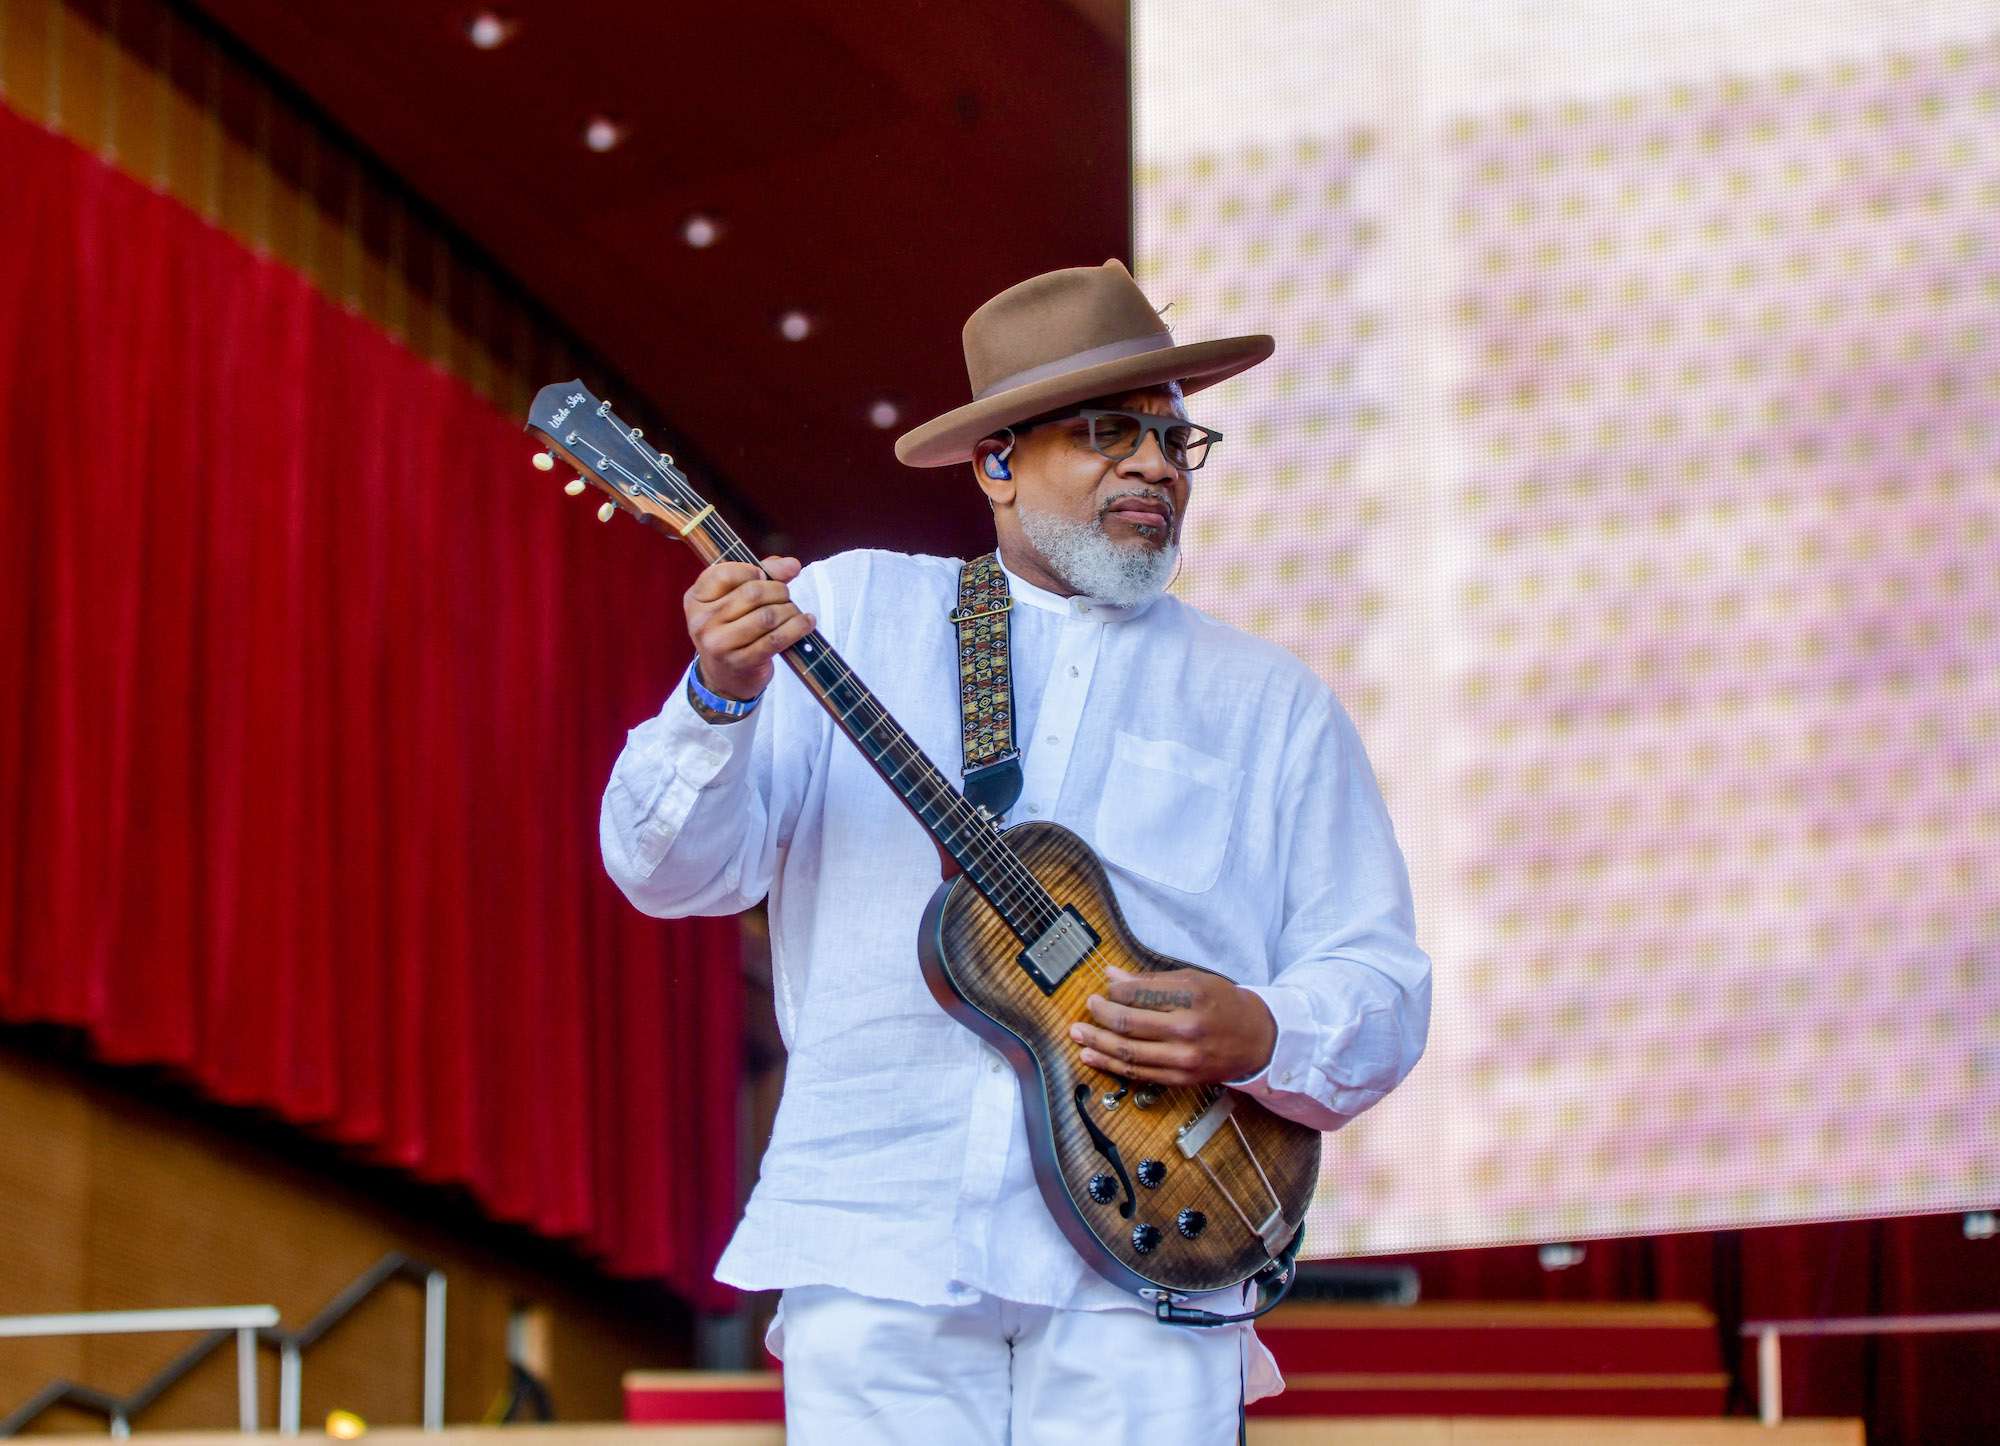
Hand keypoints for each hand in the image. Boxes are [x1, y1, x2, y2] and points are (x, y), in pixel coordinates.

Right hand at [683, 555, 814, 700]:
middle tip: (785, 596)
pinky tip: (806, 623)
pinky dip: (797, 628)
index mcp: (696, 599)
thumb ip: (763, 573)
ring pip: (767, 616)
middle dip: (778, 591)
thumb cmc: (732, 629)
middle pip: (752, 593)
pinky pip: (776, 639)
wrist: (724, 678)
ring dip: (789, 610)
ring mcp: (719, 644)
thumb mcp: (735, 598)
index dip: (753, 570)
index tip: (765, 577)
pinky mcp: (741, 662)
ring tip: (793, 612)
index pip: (725, 573)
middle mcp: (702, 621)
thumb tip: (792, 564)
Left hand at [1067, 965, 1276, 1086]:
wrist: (1257, 1039)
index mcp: (1191, 997)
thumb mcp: (1192, 981)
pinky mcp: (1180, 1078)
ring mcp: (1183, 1058)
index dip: (1114, 991)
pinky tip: (1093, 1056)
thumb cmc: (1223, 1004)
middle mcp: (1187, 1029)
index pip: (1139, 993)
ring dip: (1097, 1042)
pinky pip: (1138, 1072)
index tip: (1104, 989)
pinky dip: (1111, 1065)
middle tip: (1088, 1006)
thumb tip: (1112, 975)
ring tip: (1078, 1033)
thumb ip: (1150, 981)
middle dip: (1100, 1014)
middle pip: (1129, 1023)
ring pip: (1128, 1052)